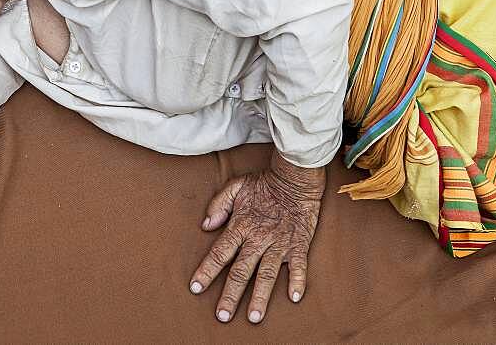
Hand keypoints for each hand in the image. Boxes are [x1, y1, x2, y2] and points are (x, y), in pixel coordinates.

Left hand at [189, 148, 324, 323]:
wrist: (295, 178)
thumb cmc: (264, 183)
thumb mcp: (236, 187)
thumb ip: (219, 205)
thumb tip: (205, 226)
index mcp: (241, 226)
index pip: (219, 253)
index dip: (206, 271)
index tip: (195, 288)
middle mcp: (258, 239)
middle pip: (241, 271)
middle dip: (230, 295)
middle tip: (222, 316)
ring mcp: (279, 243)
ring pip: (267, 274)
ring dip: (260, 297)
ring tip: (254, 317)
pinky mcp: (298, 244)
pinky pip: (299, 266)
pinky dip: (298, 281)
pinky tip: (294, 298)